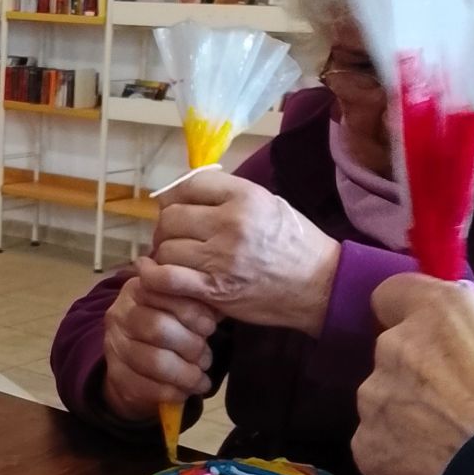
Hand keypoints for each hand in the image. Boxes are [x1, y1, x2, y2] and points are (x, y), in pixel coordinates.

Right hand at [102, 263, 217, 421]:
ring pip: (155, 361)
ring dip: (186, 374)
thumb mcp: (180, 309)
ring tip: (201, 378)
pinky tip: (187, 391)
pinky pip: (149, 387)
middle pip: (158, 328)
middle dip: (191, 346)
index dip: (193, 312)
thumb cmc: (168, 329)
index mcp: (137, 290)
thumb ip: (197, 304)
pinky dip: (174, 392)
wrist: (135, 364)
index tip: (211, 326)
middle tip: (206, 357)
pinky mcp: (116, 375)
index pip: (165, 294)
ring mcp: (114, 346)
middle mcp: (119, 314)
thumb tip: (221, 304)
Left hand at [149, 171, 340, 336]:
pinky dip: (154, 277)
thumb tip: (185, 191)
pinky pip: (167, 279)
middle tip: (172, 237)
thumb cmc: (294, 243)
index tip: (176, 207)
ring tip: (173, 259)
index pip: (190, 184)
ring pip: (166, 248)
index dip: (175, 196)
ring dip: (164, 254)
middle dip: (166, 228)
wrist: (319, 285)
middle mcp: (231, 223)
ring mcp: (221, 258)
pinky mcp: (215, 289)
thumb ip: (228, 196)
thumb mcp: (267, 204)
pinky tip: (154, 275)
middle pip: (171, 217)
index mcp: (245, 197)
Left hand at [354, 274, 473, 474]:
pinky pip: (379, 448)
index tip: (432, 337)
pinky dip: (401, 460)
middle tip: (458, 406)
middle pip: (394, 355)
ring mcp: (376, 398)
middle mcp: (396, 346)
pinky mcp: (367, 447)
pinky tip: (436, 474)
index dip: (412, 316)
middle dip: (418, 376)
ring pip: (384, 404)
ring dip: (407, 419)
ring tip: (451, 448)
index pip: (395, 294)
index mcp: (438, 309)